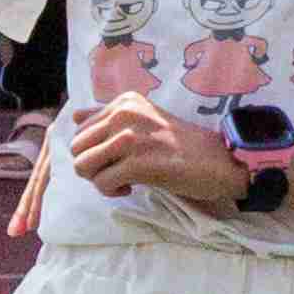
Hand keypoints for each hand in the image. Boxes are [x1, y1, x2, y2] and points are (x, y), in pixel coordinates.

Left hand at [61, 95, 245, 207]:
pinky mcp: (136, 162)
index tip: (118, 158)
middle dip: (92, 166)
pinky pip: (101, 183)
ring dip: (99, 179)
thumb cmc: (182, 145)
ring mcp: (129, 136)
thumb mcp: (143, 120)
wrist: (218, 161)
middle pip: (76, 148)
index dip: (94, 151)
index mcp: (124, 101)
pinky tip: (132, 188)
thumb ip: (109, 116)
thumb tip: (74, 115)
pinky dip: (112, 192)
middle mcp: (123, 113)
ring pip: (82, 165)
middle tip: (117, 173)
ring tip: (123, 180)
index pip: (80, 130)